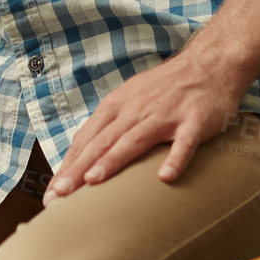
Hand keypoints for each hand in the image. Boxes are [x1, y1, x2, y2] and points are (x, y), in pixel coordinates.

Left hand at [43, 49, 246, 205]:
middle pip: (102, 142)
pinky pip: (184, 143)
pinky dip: (175, 159)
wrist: (208, 64)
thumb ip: (109, 126)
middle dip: (79, 169)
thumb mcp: (130, 100)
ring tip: (94, 182)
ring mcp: (165, 115)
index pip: (86, 139)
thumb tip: (82, 157)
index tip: (51, 193)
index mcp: (117, 106)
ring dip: (113, 160)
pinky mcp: (194, 121)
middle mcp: (136, 110)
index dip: (68, 166)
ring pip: (135, 139)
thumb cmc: (164, 89)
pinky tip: (166, 177)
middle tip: (59, 195)